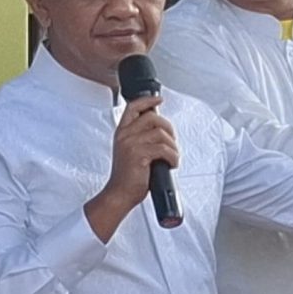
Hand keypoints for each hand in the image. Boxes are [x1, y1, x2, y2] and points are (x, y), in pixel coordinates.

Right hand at [89, 93, 180, 236]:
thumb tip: (161, 130)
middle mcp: (124, 136)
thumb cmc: (128, 176)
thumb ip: (141, 138)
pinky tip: (171, 164)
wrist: (119, 194)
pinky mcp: (138, 155)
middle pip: (153, 118)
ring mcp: (130, 144)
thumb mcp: (131, 151)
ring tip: (172, 157)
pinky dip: (173, 157)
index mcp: (122, 133)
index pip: (133, 107)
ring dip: (172, 146)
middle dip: (168, 129)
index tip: (159, 99)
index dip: (148, 101)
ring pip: (161, 133)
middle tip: (172, 142)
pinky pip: (164, 149)